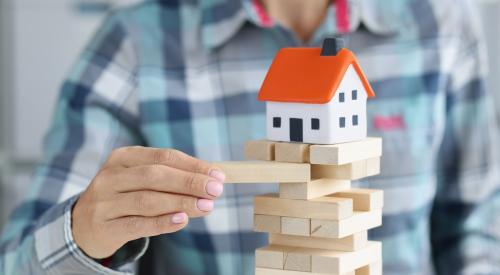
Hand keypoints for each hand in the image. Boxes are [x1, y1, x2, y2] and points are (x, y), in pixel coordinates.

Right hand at [72, 146, 224, 258]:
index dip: (193, 165)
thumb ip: (170, 176)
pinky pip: (138, 224)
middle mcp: (110, 177)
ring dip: (181, 203)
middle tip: (216, 190)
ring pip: (148, 200)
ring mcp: (104, 202)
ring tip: (206, 206)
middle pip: (155, 176)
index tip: (217, 175)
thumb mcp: (139, 179)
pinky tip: (182, 220)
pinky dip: (162, 222)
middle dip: (189, 182)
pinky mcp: (104, 227)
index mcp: (122, 157)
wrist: (83, 225)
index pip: (163, 157)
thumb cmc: (123, 197)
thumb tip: (211, 178)